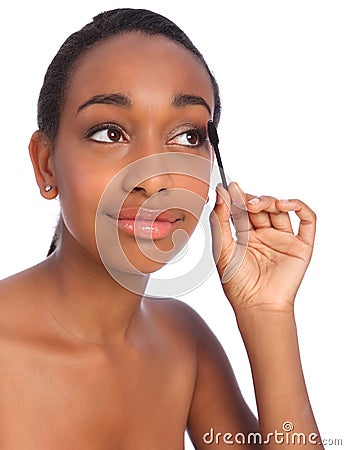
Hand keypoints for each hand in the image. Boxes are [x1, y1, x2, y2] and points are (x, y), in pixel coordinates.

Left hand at [210, 182, 316, 313]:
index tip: (226, 186)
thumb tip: (218, 194)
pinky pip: (307, 220)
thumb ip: (219, 221)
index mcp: (245, 236)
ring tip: (256, 205)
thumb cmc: (237, 283)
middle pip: (261, 207)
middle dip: (251, 199)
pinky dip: (298, 206)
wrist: (256, 305)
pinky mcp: (301, 245)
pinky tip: (284, 204)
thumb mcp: (222, 248)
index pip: (242, 210)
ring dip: (269, 201)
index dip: (235, 197)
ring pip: (280, 209)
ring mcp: (283, 239)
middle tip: (241, 198)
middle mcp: (265, 235)